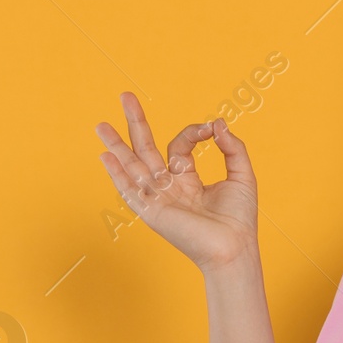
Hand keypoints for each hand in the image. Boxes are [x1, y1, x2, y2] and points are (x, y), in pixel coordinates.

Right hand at [94, 92, 258, 271]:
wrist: (235, 248)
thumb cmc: (240, 219)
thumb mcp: (242, 175)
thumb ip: (232, 148)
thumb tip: (218, 123)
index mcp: (188, 180)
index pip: (179, 146)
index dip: (193, 132)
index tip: (211, 128)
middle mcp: (169, 188)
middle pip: (146, 149)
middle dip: (136, 123)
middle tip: (125, 95)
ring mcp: (158, 199)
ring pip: (133, 166)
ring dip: (117, 145)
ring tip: (101, 124)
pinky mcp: (152, 211)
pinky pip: (131, 190)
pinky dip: (117, 174)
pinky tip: (105, 157)